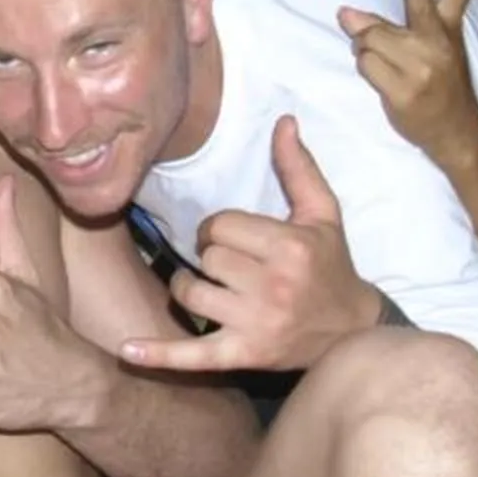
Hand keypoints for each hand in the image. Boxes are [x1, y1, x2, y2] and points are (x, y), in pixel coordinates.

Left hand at [118, 119, 382, 375]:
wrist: (352, 332)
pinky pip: (193, 355)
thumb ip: (299, 167)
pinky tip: (126, 350)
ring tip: (208, 289)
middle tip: (230, 265)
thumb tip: (283, 120)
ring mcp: (257, 324)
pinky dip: (159, 354)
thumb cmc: (331, 266)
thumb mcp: (323, 214)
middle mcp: (273, 286)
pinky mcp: (244, 355)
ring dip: (189, 288)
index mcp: (289, 247)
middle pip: (205, 257)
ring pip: (190, 293)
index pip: (220, 225)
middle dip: (210, 257)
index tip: (235, 238)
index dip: (219, 228)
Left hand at [336, 0, 477, 167]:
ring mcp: (421, 68)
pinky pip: (366, 65)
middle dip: (370, 22)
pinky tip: (383, 80)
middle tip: (346, 16)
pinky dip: (366, 69)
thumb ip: (399, 24)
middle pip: (397, 14)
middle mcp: (437, 44)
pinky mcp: (403, 90)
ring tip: (385, 65)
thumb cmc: (442, 86)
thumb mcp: (440, 47)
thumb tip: (346, 13)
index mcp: (449, 29)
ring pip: (370, 40)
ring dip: (366, 50)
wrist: (456, 131)